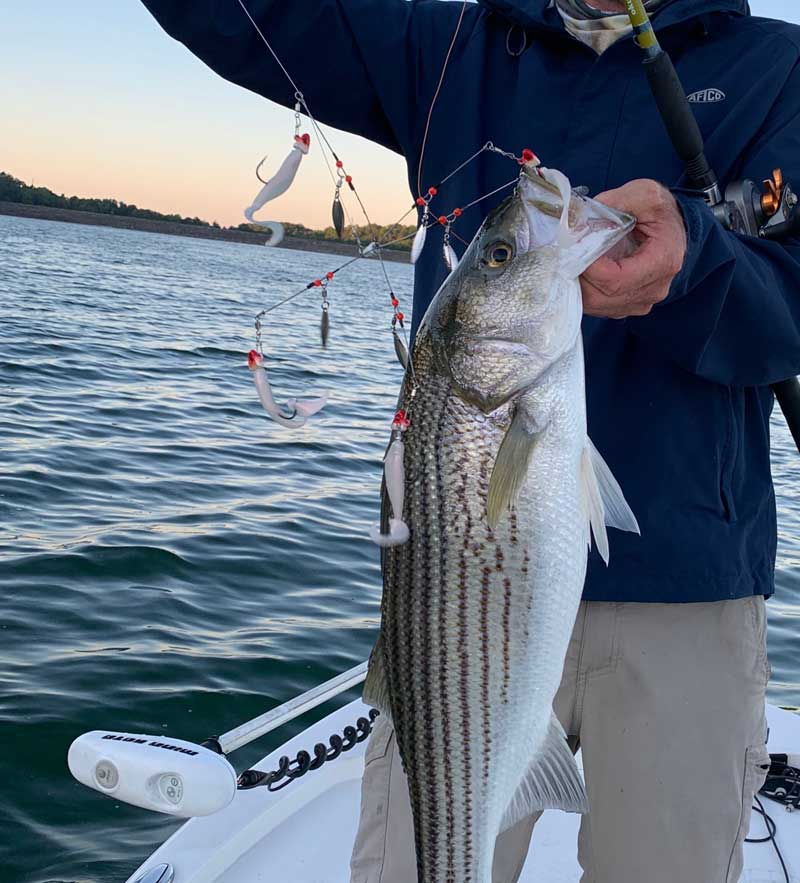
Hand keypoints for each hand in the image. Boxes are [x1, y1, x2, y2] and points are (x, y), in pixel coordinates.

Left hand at [581, 180, 687, 318]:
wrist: (672, 229)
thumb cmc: (660, 212)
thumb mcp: (645, 193)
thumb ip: (617, 202)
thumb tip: (584, 219)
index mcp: (663, 262)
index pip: (615, 279)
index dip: (589, 267)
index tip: (575, 247)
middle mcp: (654, 289)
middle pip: (602, 297)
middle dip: (579, 276)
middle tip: (565, 254)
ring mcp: (641, 302)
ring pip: (596, 306)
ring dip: (578, 286)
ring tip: (570, 261)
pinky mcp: (628, 306)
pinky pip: (598, 307)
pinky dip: (583, 292)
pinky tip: (580, 272)